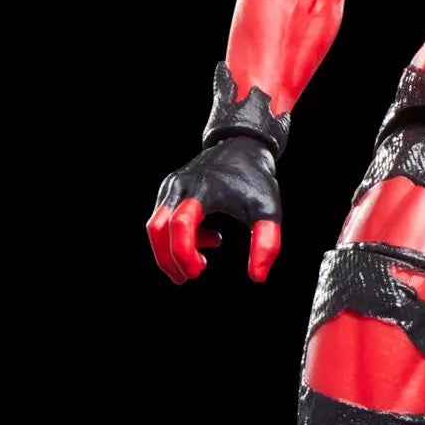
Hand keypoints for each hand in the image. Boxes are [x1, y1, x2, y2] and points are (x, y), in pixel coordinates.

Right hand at [146, 134, 282, 284]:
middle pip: (158, 229)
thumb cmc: (256, 180)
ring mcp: (172, 186)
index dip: (183, 253)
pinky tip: (210, 238)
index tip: (198, 272)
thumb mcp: (268, 210)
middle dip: (169, 258)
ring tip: (201, 264)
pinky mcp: (170, 189)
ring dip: (171, 251)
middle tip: (191, 276)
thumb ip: (266, 243)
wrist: (242, 147)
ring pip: (156, 226)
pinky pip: (164, 219)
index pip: (181, 224)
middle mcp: (181, 186)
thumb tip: (258, 277)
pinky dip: (179, 237)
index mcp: (203, 189)